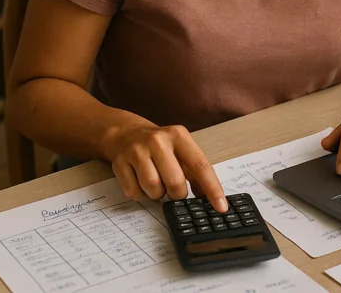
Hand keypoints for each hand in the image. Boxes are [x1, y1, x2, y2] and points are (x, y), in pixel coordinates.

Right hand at [101, 123, 227, 212]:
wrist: (125, 133)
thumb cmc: (159, 146)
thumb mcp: (180, 150)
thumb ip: (195, 172)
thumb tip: (208, 197)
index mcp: (179, 135)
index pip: (200, 165)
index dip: (212, 188)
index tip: (221, 207)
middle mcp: (158, 141)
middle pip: (175, 182)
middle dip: (178, 194)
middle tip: (175, 191)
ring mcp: (137, 151)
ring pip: (153, 189)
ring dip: (157, 194)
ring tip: (156, 182)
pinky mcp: (119, 163)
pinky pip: (134, 192)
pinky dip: (139, 193)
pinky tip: (139, 180)